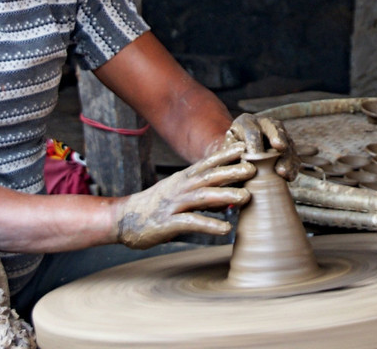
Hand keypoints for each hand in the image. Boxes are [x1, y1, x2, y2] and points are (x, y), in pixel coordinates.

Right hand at [113, 142, 253, 249]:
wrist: (123, 219)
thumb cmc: (155, 206)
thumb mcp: (177, 191)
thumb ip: (199, 189)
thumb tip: (226, 193)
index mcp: (183, 179)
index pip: (207, 163)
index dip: (226, 154)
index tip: (245, 147)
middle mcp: (180, 188)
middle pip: (209, 176)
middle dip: (231, 171)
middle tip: (253, 169)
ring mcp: (174, 204)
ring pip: (203, 197)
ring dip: (225, 196)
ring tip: (246, 198)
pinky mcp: (168, 223)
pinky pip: (191, 223)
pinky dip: (209, 225)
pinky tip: (226, 229)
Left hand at [223, 113, 299, 180]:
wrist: (236, 162)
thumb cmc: (228, 159)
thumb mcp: (225, 155)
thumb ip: (230, 156)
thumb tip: (242, 161)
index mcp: (245, 122)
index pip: (251, 129)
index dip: (254, 142)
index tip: (254, 156)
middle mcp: (263, 124)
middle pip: (273, 127)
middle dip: (278, 137)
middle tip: (279, 148)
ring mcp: (278, 135)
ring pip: (287, 141)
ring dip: (286, 157)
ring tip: (282, 172)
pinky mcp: (288, 148)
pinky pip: (294, 155)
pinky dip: (292, 167)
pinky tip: (289, 177)